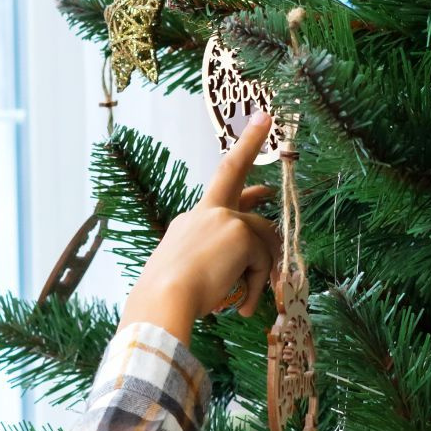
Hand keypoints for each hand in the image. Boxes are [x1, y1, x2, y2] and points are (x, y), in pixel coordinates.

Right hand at [118, 113, 280, 347]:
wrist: (164, 299)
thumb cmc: (169, 298)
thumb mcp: (193, 273)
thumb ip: (218, 262)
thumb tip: (245, 269)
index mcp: (191, 221)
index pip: (219, 183)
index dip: (241, 152)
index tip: (257, 125)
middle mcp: (206, 212)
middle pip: (240, 185)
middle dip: (252, 152)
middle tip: (267, 137)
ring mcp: (224, 218)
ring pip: (263, 238)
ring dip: (263, 270)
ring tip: (247, 301)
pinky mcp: (240, 233)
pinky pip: (264, 260)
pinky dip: (259, 284)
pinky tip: (245, 305)